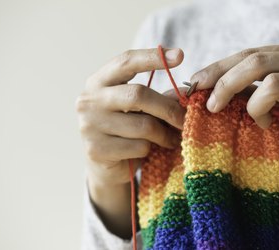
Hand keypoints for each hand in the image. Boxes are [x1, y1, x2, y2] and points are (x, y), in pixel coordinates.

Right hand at [76, 47, 184, 237]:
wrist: (103, 168)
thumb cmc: (125, 133)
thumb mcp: (139, 111)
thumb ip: (160, 98)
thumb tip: (189, 91)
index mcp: (99, 82)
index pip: (126, 62)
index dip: (153, 57)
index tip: (180, 55)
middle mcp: (88, 100)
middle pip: (138, 94)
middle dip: (168, 109)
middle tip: (184, 120)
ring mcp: (89, 125)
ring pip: (142, 125)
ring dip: (164, 134)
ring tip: (172, 139)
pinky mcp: (96, 150)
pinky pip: (139, 147)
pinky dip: (152, 150)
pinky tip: (152, 151)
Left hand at [191, 42, 278, 140]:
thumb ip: (255, 86)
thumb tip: (211, 93)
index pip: (248, 53)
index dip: (218, 68)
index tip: (195, 83)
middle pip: (256, 62)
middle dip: (226, 85)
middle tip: (211, 107)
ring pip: (272, 86)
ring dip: (257, 110)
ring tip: (265, 124)